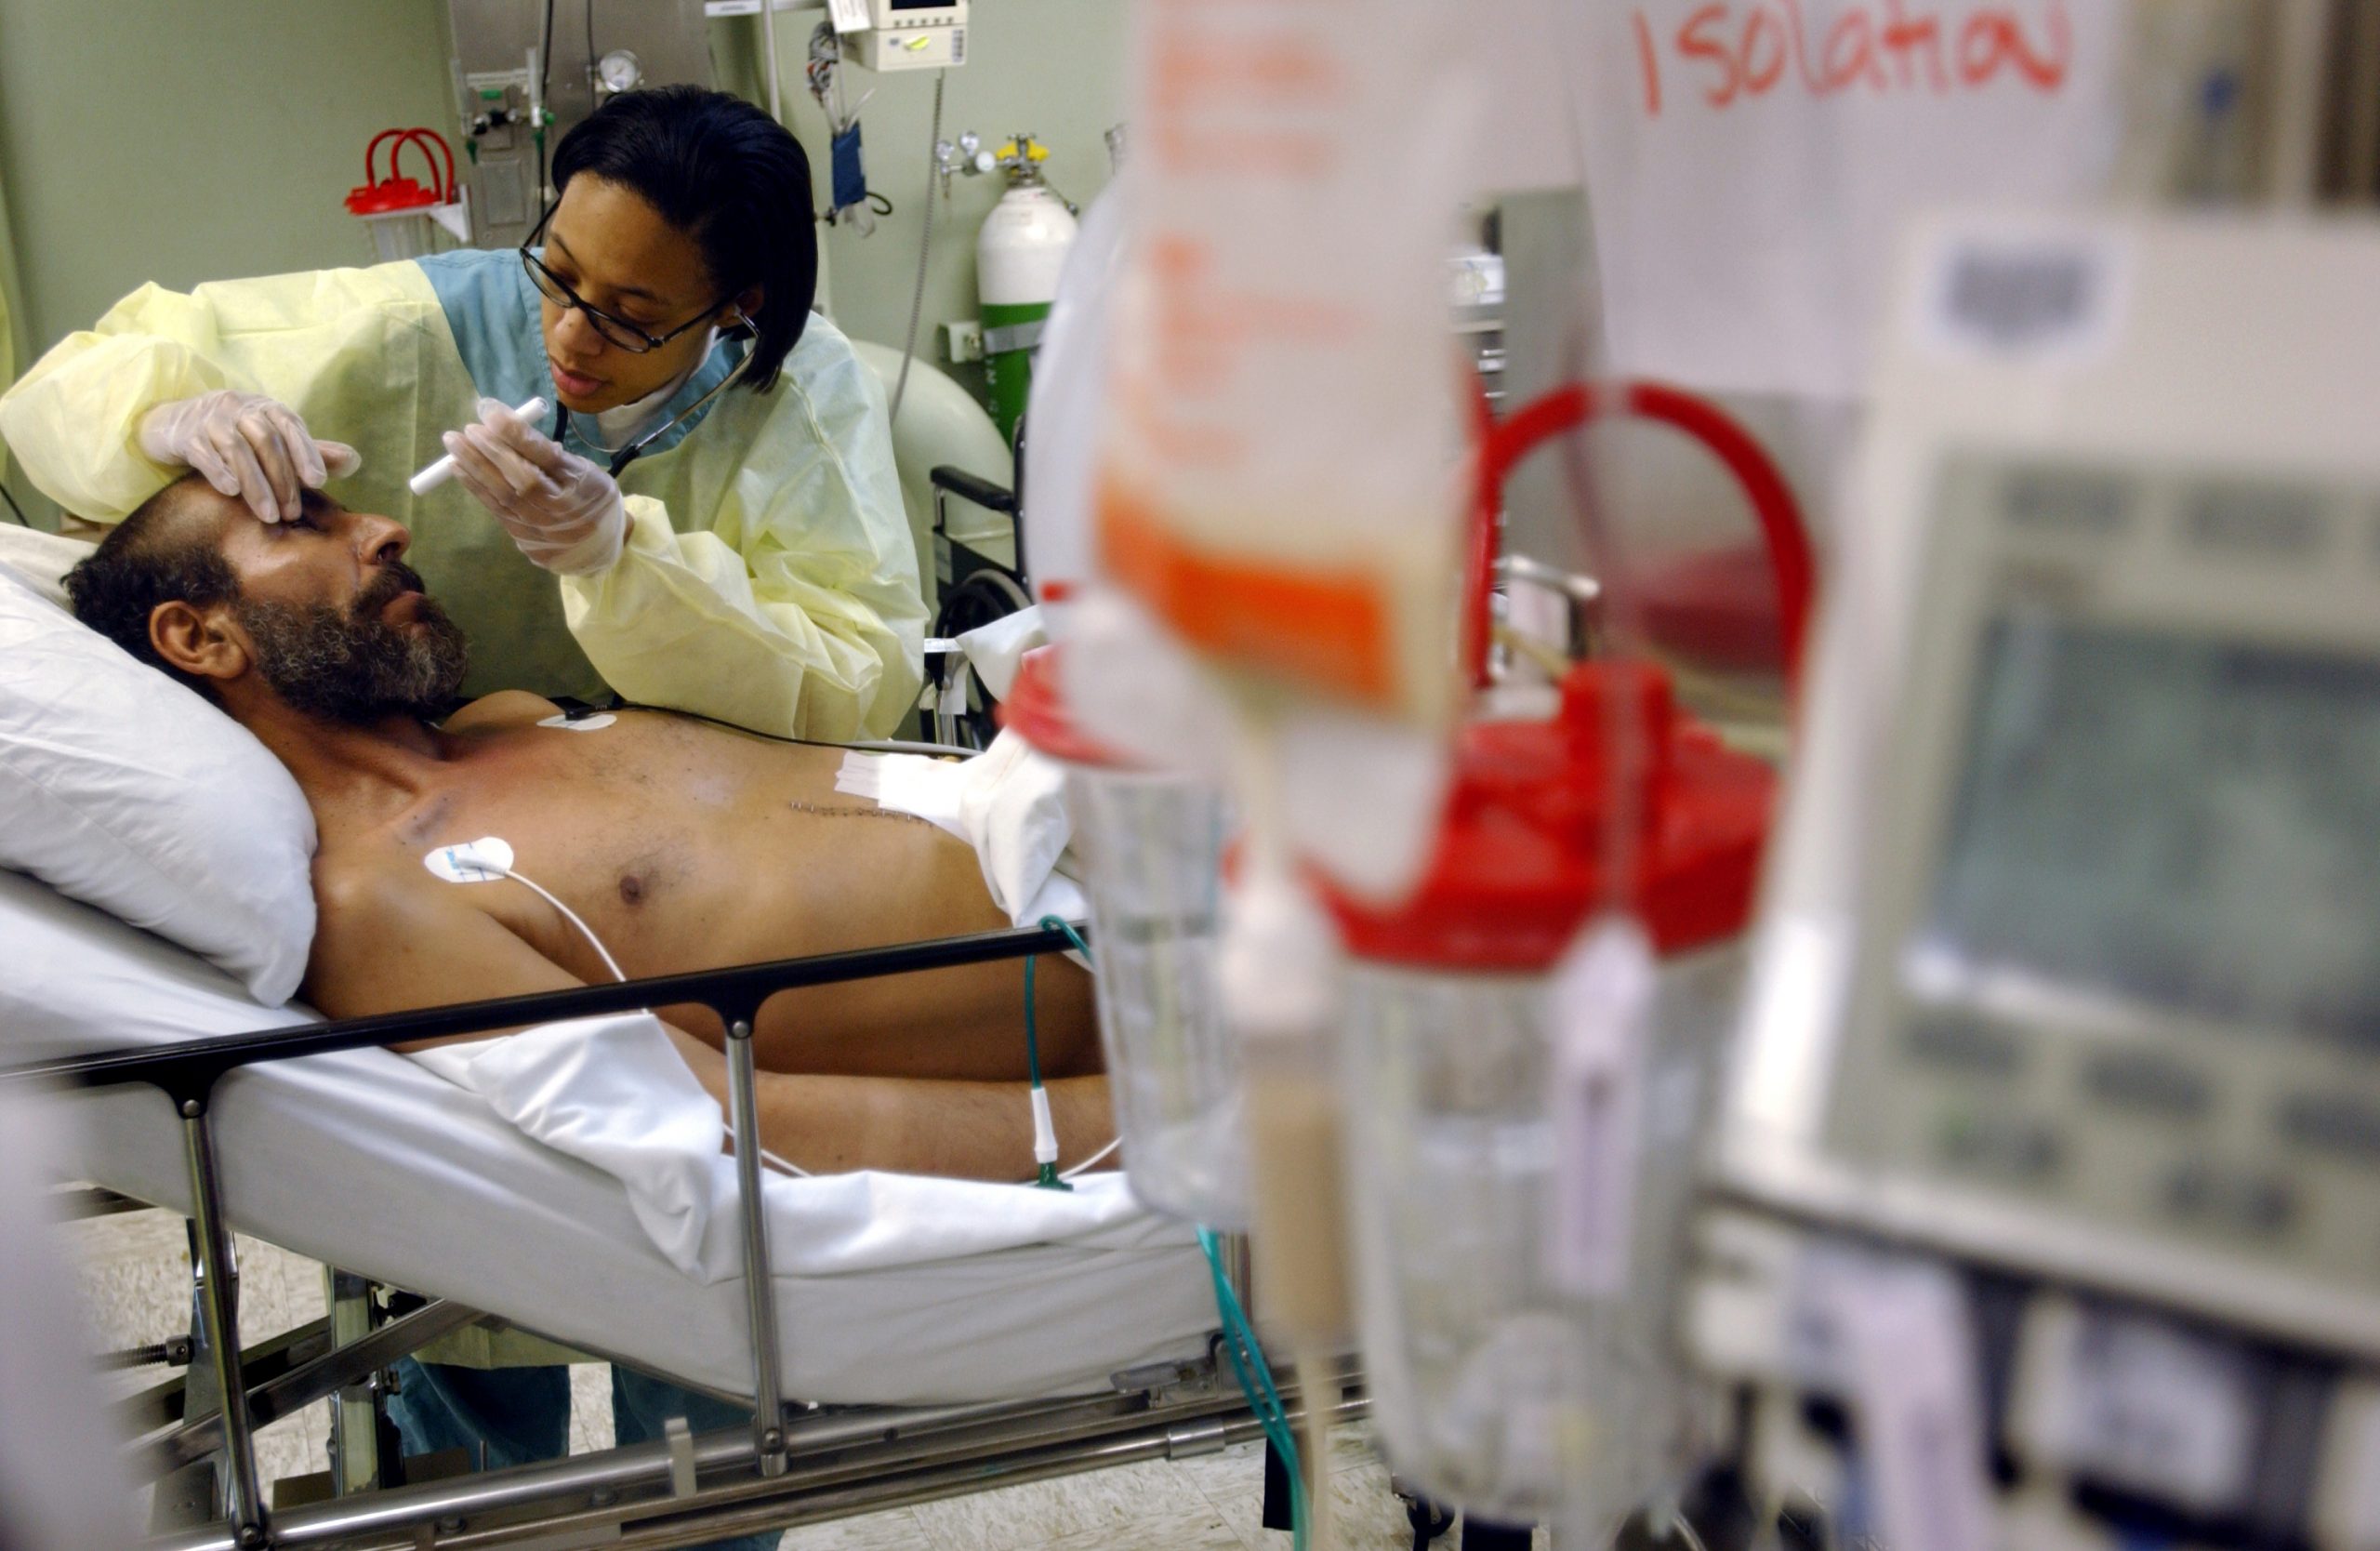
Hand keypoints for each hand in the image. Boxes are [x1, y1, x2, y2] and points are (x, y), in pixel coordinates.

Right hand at [137, 390, 360, 523]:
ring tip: (269, 515)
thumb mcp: (275, 440)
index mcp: (265, 407)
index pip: (290, 425)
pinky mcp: (185, 434)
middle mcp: (239, 407)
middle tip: (293, 513)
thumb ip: (311, 452)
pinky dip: (218, 470)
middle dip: (283, 479)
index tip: (319, 482)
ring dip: (256, 484)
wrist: (175, 424)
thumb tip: (354, 461)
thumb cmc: (237, 435)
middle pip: (266, 440)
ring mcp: (209, 418)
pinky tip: (231, 491)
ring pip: (236, 448)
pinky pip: (202, 452)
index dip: (306, 452)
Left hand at [444, 398, 627, 576]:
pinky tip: (458, 467)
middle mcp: (562, 507)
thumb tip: (509, 427)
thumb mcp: (585, 470)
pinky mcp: (523, 537)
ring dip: (474, 466)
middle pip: (523, 477)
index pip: (546, 455)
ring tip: (453, 442)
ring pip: (504, 494)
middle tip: (469, 428)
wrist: (594, 548)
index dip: (515, 432)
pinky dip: (474, 486)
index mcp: (582, 483)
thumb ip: (552, 453)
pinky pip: (495, 508)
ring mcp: (541, 525)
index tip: (490, 410)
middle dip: (492, 450)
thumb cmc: (589, 498)